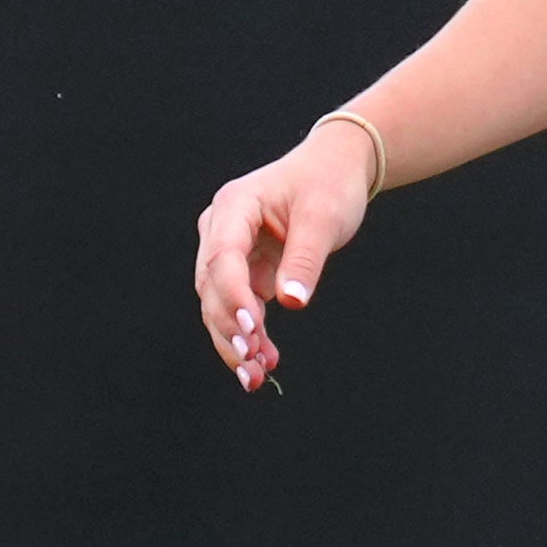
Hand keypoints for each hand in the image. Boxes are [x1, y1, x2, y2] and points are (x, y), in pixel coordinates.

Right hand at [192, 113, 385, 393]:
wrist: (334, 170)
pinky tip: (263, 362)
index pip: (223, 256)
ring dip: (234, 340)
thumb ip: (305, 259)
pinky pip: (237, 308)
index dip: (233, 295)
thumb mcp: (323, 217)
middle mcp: (221, 228)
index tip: (252, 328)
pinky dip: (247, 335)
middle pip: (212, 286)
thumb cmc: (328, 184)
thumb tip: (292, 302)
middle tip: (253, 363)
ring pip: (217, 304)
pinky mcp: (242, 270)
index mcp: (234, 205)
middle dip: (229, 327)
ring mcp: (228, 250)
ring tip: (255, 376)